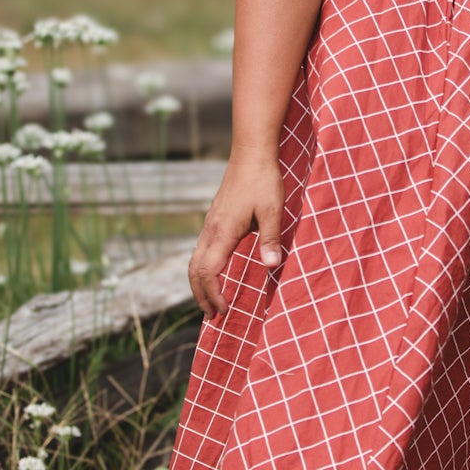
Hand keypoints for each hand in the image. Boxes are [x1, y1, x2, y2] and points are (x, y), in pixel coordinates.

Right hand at [188, 151, 284, 315]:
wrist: (251, 152)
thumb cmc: (264, 180)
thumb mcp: (273, 211)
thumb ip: (271, 239)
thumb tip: (271, 266)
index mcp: (223, 232)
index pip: (208, 272)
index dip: (214, 294)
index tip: (224, 310)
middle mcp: (211, 230)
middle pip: (195, 270)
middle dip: (201, 295)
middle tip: (212, 316)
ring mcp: (210, 223)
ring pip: (195, 260)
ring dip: (200, 283)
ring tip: (210, 301)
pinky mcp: (214, 218)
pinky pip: (201, 250)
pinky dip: (203, 268)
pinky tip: (216, 271)